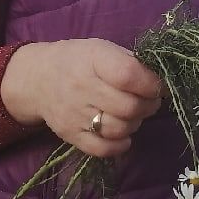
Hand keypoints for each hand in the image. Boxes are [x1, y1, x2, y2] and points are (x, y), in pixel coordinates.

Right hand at [0, 39, 163, 157]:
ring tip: (132, 114)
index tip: (156, 86)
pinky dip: (120, 145)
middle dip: (148, 106)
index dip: (151, 84)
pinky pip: (103, 149)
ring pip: (119, 129)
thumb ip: (130, 63)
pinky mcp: (70, 135)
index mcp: (93, 59)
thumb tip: (160, 84)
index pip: (128, 75)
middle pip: (128, 107)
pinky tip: (122, 134)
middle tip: (148, 101)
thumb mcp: (102, 49)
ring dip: (135, 123)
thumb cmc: (79, 61)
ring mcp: (74, 114)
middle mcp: (81, 87)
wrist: (38, 79)